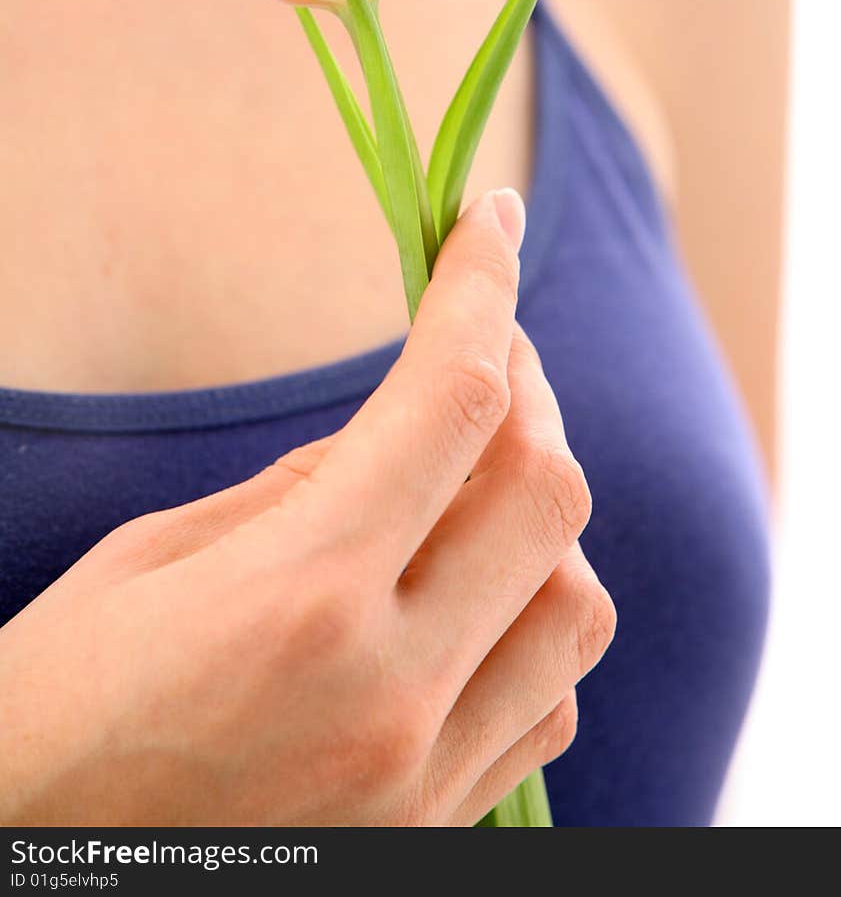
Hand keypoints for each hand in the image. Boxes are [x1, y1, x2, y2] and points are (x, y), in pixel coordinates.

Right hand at [0, 189, 614, 825]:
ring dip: (542, 518)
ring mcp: (423, 782)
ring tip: (473, 483)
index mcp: (295, 598)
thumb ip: (300, 490)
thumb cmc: (46, 717)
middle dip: (528, 393)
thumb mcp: (147, 566)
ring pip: (575, 607)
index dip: (481, 287)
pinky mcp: (434, 838)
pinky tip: (470, 600)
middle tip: (486, 354)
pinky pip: (547, 707)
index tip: (489, 221)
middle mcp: (386, 694)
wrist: (27, 891)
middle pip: (548, 495)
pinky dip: (530, 627)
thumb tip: (406, 428)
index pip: (449, 399)